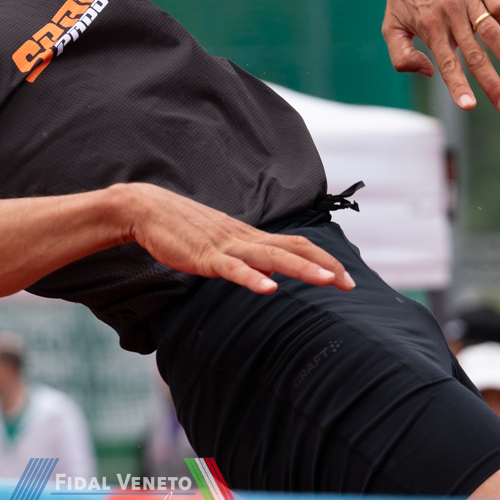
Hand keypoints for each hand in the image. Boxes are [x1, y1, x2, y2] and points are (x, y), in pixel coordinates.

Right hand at [120, 183, 354, 296]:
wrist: (149, 210)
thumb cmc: (184, 230)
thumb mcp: (221, 245)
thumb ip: (245, 257)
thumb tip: (271, 274)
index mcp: (251, 237)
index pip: (297, 244)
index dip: (323, 259)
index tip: (345, 278)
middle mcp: (245, 238)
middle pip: (295, 248)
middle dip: (325, 266)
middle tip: (350, 284)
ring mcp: (226, 246)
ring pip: (271, 257)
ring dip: (301, 268)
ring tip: (326, 280)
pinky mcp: (205, 256)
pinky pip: (233, 269)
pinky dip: (252, 278)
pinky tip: (268, 289)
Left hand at [374, 0, 499, 113]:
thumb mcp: (391, 27)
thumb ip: (403, 57)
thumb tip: (430, 73)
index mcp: (429, 28)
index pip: (448, 64)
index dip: (459, 87)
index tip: (470, 107)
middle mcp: (450, 13)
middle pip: (476, 55)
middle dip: (493, 84)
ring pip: (493, 31)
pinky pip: (499, 4)